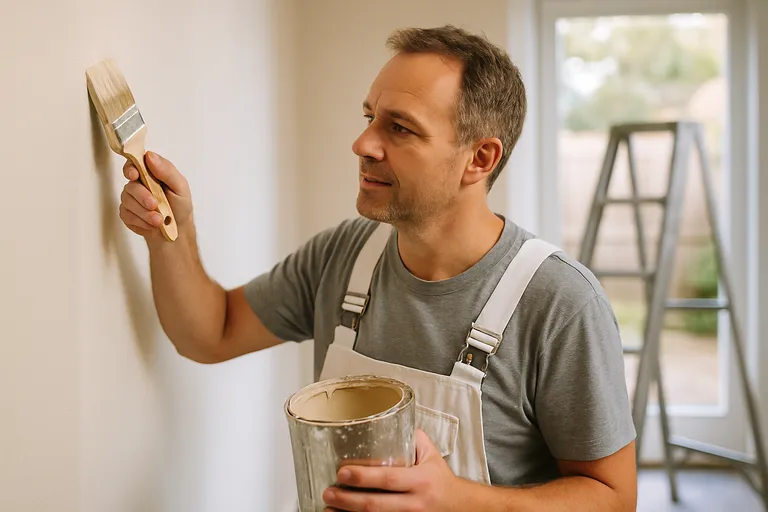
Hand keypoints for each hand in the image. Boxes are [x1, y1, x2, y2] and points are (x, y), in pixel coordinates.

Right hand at [119, 151, 192, 240]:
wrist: (177, 231)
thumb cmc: (180, 206)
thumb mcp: (180, 187)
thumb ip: (167, 171)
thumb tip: (150, 156)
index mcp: (151, 173)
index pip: (134, 163)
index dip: (131, 168)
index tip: (134, 175)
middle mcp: (139, 184)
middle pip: (131, 185)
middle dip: (143, 196)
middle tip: (155, 205)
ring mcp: (131, 198)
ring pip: (128, 201)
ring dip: (144, 212)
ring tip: (159, 220)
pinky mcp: (127, 213)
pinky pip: (126, 215)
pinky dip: (141, 221)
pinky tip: (152, 224)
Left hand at [323, 429, 465, 511]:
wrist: (460, 507)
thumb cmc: (440, 479)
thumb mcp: (430, 455)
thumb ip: (410, 437)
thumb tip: (385, 419)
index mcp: (421, 480)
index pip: (389, 479)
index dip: (364, 477)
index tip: (342, 472)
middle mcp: (415, 503)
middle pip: (377, 505)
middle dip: (348, 501)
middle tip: (328, 492)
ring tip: (329, 509)